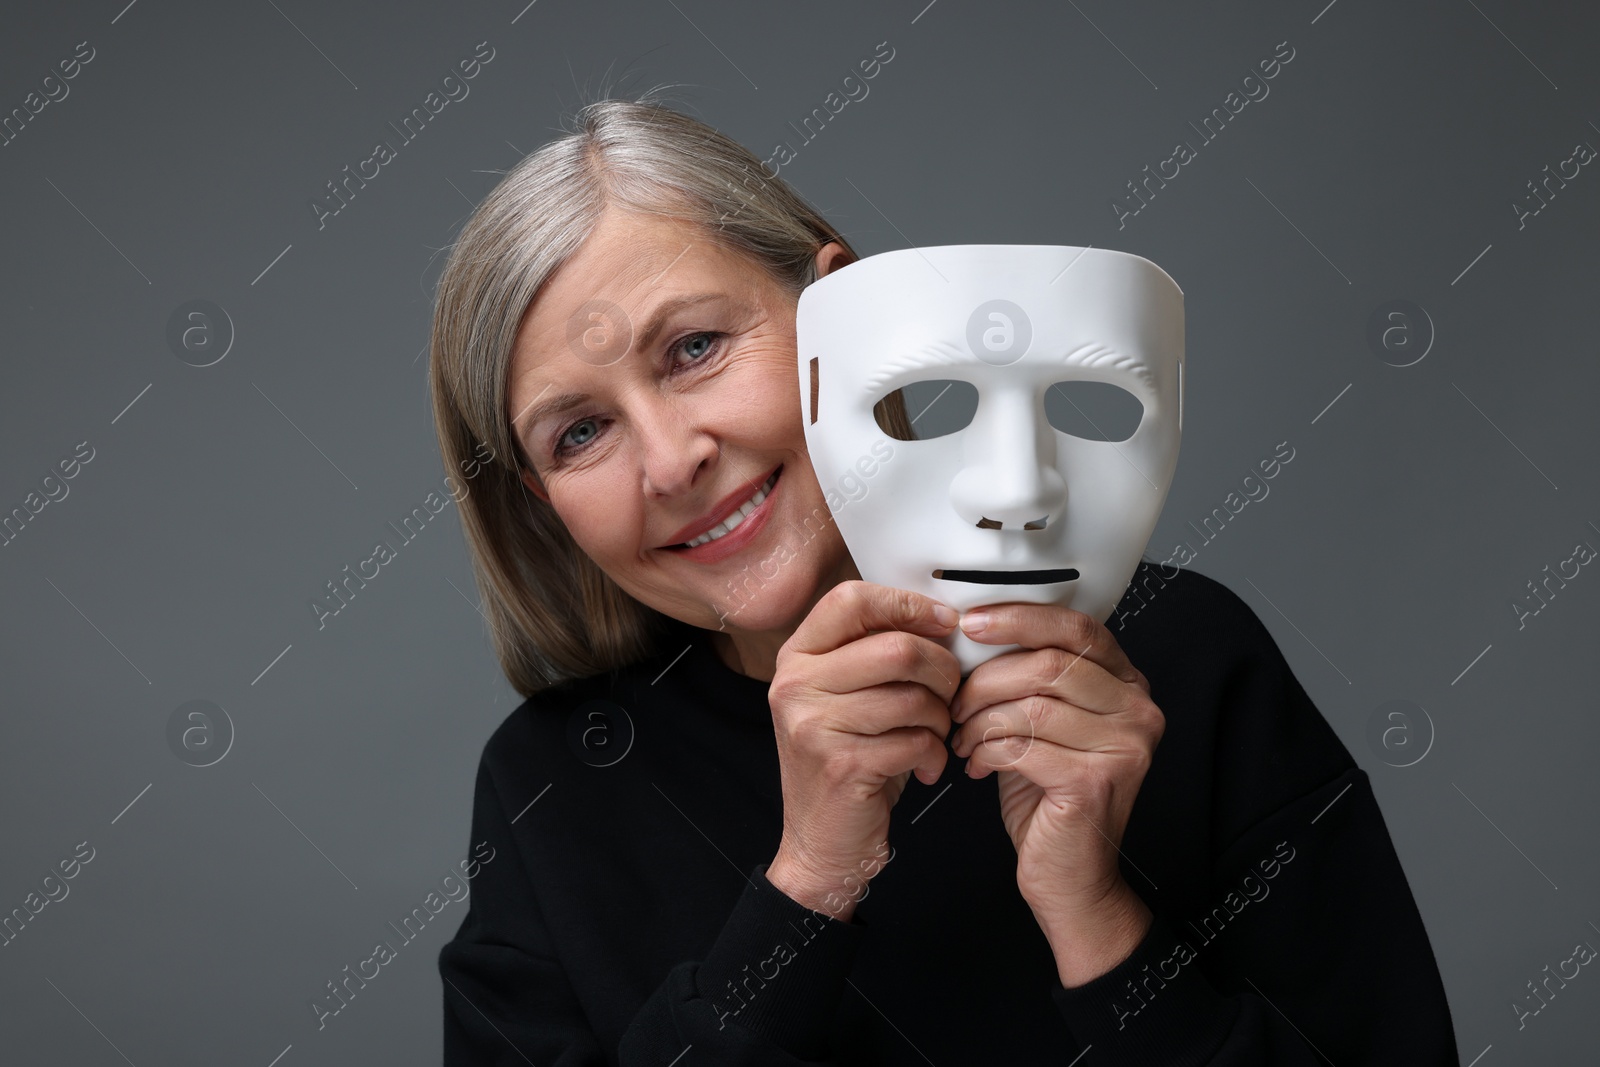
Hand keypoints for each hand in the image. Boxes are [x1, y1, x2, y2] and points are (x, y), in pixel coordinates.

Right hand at [765, 581, 961, 921]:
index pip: (852, 600)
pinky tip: (927, 765)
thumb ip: (876, 653)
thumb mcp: (848, 696)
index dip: (906, 604)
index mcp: (798, 657)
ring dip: (941, 718)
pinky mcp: (840, 764)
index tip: (944, 622)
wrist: (821, 842)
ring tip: (935, 736)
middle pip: (896, 647)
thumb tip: (944, 617)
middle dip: (943, 671)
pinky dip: (934, 754)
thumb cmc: (850, 761)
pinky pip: (914, 740)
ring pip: (912, 696)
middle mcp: (796, 685)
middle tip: (951, 695)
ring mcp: (812, 725)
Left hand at [947, 603, 1161, 985]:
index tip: (971, 623)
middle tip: (955, 703)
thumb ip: (1029, 678)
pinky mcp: (1095, 781)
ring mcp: (1124, 747)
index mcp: (1128, 685)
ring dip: (981, 719)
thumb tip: (975, 632)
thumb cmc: (1049, 798)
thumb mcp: (1043, 724)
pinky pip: (1021, 744)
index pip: (1077, 627)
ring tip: (963, 738)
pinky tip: (977, 765)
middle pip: (1048, 663)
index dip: (1019, 618)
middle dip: (986, 680)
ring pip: (1030, 703)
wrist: (1070, 877)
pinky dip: (986, 750)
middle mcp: (1138, 711)